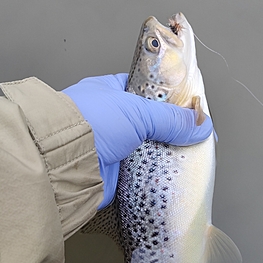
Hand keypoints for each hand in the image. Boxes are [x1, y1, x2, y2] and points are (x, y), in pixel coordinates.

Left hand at [63, 73, 212, 208]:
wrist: (62, 163)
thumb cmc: (88, 123)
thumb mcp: (137, 111)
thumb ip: (171, 118)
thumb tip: (200, 124)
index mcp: (112, 92)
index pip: (149, 91)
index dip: (172, 98)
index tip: (192, 107)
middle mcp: (113, 119)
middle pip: (153, 122)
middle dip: (172, 129)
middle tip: (194, 133)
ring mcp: (115, 145)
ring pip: (151, 147)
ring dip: (166, 152)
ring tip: (188, 153)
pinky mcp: (117, 171)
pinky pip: (145, 170)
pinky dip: (158, 172)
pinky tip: (173, 171)